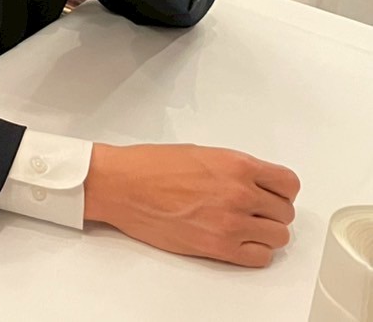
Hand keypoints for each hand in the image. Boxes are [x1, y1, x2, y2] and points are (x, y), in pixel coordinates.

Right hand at [84, 143, 299, 266]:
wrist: (121, 185)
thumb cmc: (150, 166)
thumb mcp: (202, 153)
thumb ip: (235, 169)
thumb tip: (257, 184)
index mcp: (237, 165)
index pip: (289, 184)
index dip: (282, 190)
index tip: (274, 194)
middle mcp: (240, 194)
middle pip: (285, 212)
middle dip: (271, 211)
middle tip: (253, 210)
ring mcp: (231, 223)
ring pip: (278, 237)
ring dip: (265, 233)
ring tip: (245, 227)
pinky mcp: (218, 247)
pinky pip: (260, 257)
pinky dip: (256, 252)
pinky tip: (239, 242)